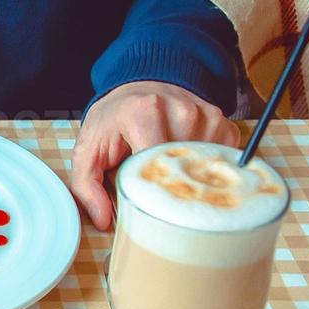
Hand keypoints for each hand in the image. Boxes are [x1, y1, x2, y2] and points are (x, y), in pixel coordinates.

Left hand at [70, 80, 237, 229]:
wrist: (138, 88)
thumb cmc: (113, 120)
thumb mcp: (88, 150)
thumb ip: (86, 186)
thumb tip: (103, 220)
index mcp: (143, 113)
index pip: (155, 164)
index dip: (147, 189)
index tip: (140, 201)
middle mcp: (181, 110)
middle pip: (181, 169)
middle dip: (166, 185)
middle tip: (152, 188)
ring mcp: (206, 115)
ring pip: (202, 167)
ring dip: (185, 175)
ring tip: (167, 169)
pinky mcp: (222, 123)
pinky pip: (220, 159)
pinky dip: (202, 167)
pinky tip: (185, 161)